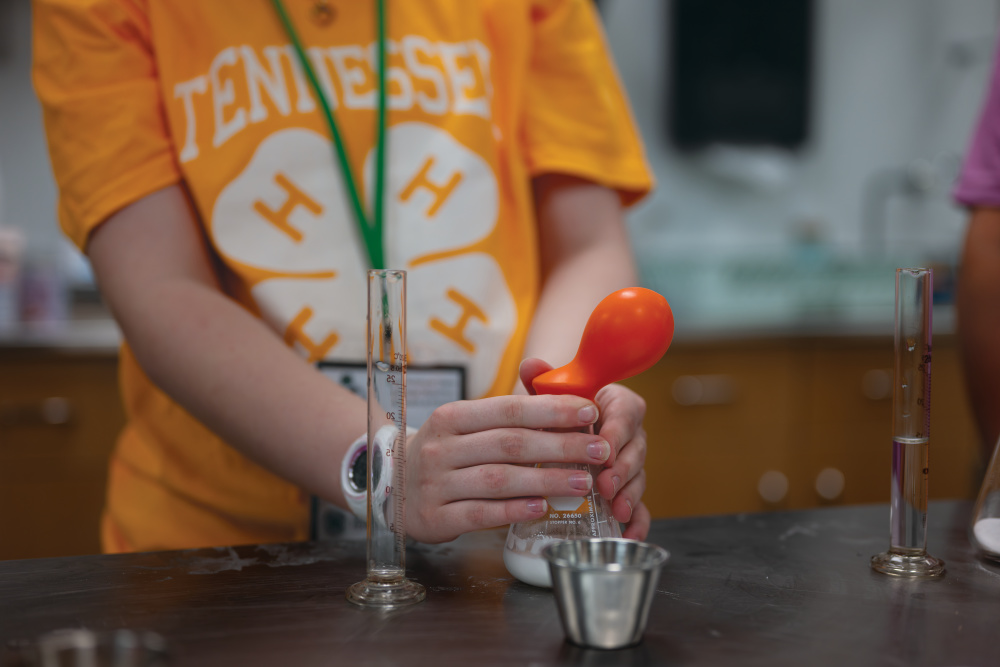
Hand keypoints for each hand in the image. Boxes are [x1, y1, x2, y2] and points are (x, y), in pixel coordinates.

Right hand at [404, 391, 611, 543]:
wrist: (393, 486)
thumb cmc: (447, 453)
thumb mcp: (467, 426)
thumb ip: (510, 415)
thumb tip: (567, 401)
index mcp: (452, 416)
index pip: (508, 409)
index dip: (551, 410)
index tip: (589, 413)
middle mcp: (441, 447)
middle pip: (510, 444)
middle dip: (560, 446)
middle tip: (599, 451)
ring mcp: (435, 483)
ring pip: (499, 479)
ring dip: (546, 480)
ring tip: (583, 482)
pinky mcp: (435, 516)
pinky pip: (480, 513)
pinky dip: (513, 510)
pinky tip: (541, 508)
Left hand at [519, 359, 649, 540]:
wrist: (560, 433)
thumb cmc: (559, 412)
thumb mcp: (549, 396)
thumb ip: (542, 381)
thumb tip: (530, 364)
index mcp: (617, 405)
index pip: (626, 413)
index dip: (617, 431)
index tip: (603, 447)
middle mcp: (629, 435)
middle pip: (636, 449)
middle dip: (622, 468)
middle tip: (605, 484)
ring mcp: (629, 464)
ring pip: (638, 478)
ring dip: (630, 495)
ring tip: (616, 510)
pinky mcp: (626, 490)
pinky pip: (640, 507)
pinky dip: (638, 522)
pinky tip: (628, 534)